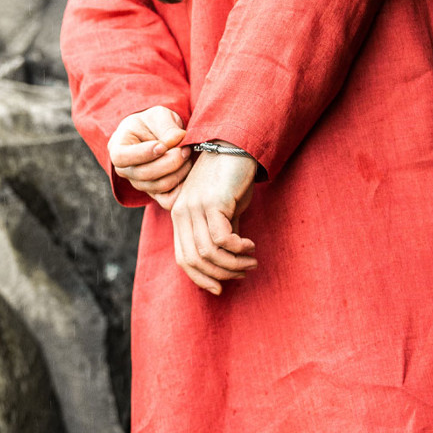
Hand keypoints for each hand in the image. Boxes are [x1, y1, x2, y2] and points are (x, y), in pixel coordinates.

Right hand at [109, 106, 192, 209]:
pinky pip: (168, 200)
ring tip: (188, 155)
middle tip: (185, 149)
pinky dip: (181, 189)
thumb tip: (178, 140)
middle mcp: (125, 170)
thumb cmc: (153, 123)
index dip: (143, 154)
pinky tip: (190, 172)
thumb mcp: (158, 116)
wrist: (158, 134)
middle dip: (169, 162)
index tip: (162, 146)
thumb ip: (166, 127)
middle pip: (144, 174)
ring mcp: (140, 184)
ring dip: (179, 172)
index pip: (122, 157)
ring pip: (159, 186)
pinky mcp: (155, 193)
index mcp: (118, 148)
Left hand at [170, 147, 258, 294]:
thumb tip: (227, 262)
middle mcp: (182, 213)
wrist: (235, 144)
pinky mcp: (212, 202)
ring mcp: (195, 207)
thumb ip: (219, 232)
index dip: (202, 278)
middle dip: (222, 274)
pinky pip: (222, 239)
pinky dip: (238, 249)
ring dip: (233, 264)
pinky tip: (250, 245)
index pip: (183, 259)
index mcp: (180, 216)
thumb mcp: (222, 209)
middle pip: (195, 260)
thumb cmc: (230, 177)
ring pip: (209, 252)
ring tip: (252, 261)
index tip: (222, 288)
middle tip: (245, 272)